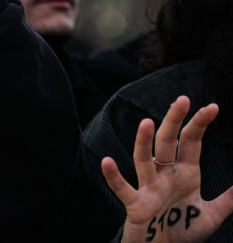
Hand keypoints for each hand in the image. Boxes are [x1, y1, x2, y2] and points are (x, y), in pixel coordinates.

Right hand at [103, 96, 232, 242]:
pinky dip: (114, 176)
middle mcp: (165, 176)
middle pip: (168, 143)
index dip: (200, 125)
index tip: (211, 107)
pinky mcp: (136, 205)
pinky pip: (123, 189)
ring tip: (148, 123)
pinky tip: (108, 161)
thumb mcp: (211, 215)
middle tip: (182, 99)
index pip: (191, 142)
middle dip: (174, 121)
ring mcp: (149, 188)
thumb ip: (227, 199)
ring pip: (144, 160)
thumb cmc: (181, 231)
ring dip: (144, 142)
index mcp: (184, 174)